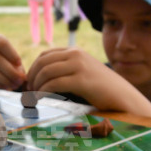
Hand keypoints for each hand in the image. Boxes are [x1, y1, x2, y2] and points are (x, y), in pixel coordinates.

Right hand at [0, 33, 25, 90]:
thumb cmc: (7, 60)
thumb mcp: (12, 58)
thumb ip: (17, 66)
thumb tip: (21, 77)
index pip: (1, 44)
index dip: (11, 54)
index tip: (20, 64)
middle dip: (8, 70)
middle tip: (19, 79)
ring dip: (2, 78)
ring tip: (14, 84)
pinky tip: (6, 87)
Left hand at [27, 48, 150, 115]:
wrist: (123, 97)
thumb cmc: (102, 90)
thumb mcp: (83, 74)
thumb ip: (66, 71)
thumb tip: (41, 80)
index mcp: (75, 52)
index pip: (45, 55)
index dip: (33, 68)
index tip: (29, 83)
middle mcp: (76, 54)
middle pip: (42, 62)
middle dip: (31, 78)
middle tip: (28, 93)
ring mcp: (79, 66)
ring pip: (46, 72)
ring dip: (35, 86)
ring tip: (33, 98)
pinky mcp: (81, 80)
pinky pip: (54, 83)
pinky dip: (43, 91)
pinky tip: (41, 99)